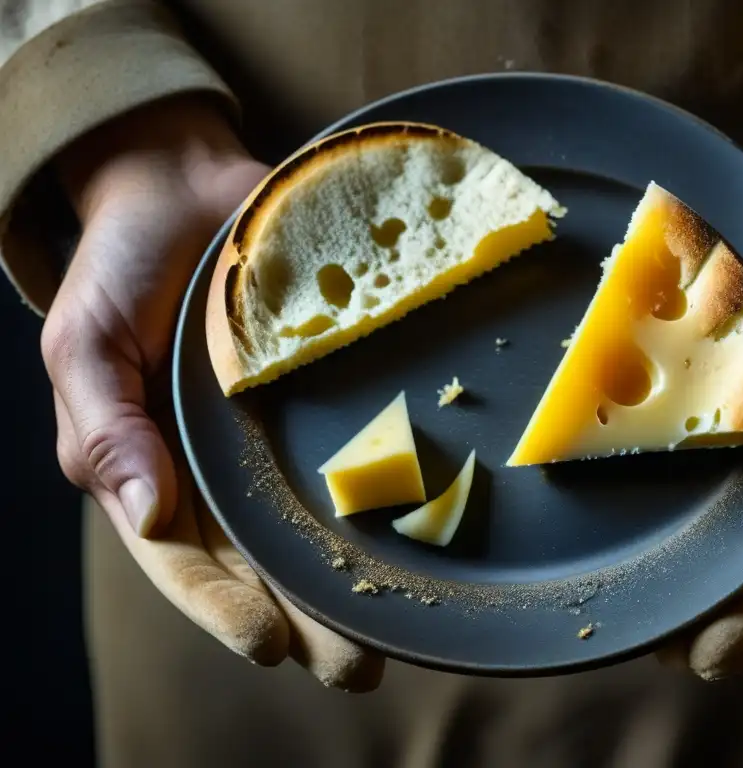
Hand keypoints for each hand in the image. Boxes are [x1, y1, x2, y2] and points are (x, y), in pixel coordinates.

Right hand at [42, 96, 382, 689]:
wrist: (184, 187)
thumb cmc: (121, 268)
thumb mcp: (83, 346)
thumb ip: (102, 432)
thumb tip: (146, 513)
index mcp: (156, 469)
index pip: (188, 557)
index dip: (225, 606)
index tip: (271, 643)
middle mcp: (223, 465)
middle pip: (266, 558)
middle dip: (309, 617)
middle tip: (358, 667)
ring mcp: (278, 430)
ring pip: (318, 517)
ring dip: (356, 574)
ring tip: (400, 628)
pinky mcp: (327, 388)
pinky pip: (359, 441)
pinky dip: (390, 486)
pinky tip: (428, 525)